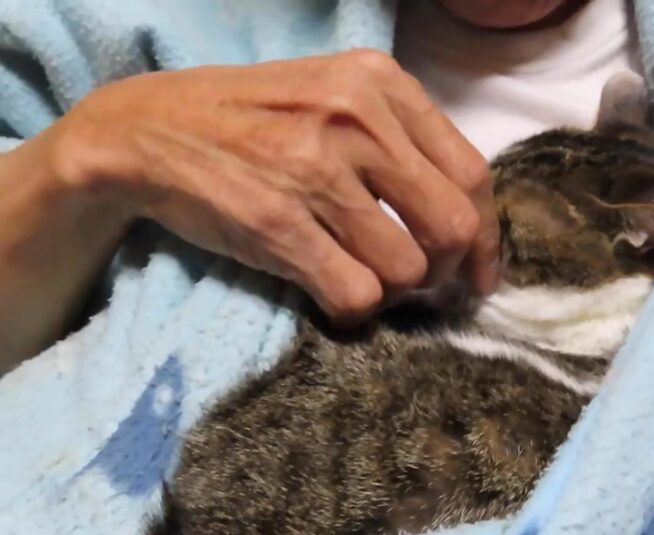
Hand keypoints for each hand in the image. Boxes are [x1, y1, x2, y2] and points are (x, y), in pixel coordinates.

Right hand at [57, 49, 500, 322]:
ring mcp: (316, 171)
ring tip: (361, 278)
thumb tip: (466, 221)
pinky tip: (331, 293)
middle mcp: (357, 119)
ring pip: (408, 269)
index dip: (486, 235)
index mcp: (380, 83)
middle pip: (454, 227)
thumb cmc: (252, 120)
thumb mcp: (334, 96)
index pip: (472, 174)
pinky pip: (357, 294)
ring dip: (392, 292)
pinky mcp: (279, 223)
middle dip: (448, 271)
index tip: (478, 270)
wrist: (146, 130)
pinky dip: (353, 309)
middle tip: (422, 283)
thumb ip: (401, 140)